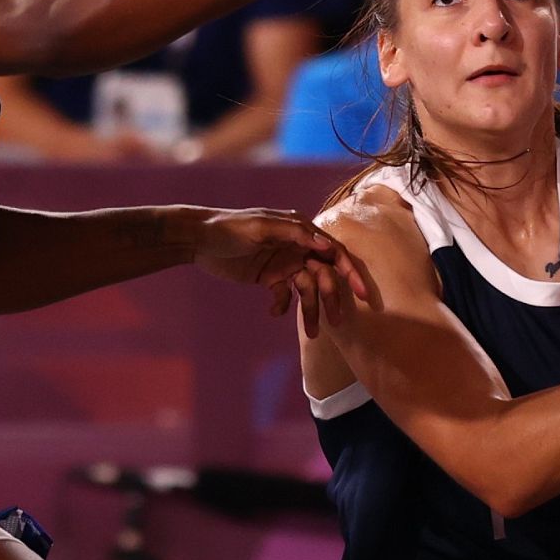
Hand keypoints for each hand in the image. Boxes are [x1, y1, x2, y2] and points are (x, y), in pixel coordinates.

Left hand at [191, 207, 368, 337]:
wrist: (198, 239)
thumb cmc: (229, 227)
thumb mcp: (261, 226)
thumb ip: (294, 233)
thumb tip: (325, 244)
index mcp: (300, 230)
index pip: (332, 252)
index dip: (349, 272)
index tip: (362, 294)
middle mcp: (296, 247)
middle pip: (323, 275)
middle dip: (331, 299)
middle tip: (335, 323)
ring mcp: (284, 263)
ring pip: (306, 290)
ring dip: (309, 311)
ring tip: (311, 334)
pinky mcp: (270, 277)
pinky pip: (285, 296)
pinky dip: (282, 306)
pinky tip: (273, 311)